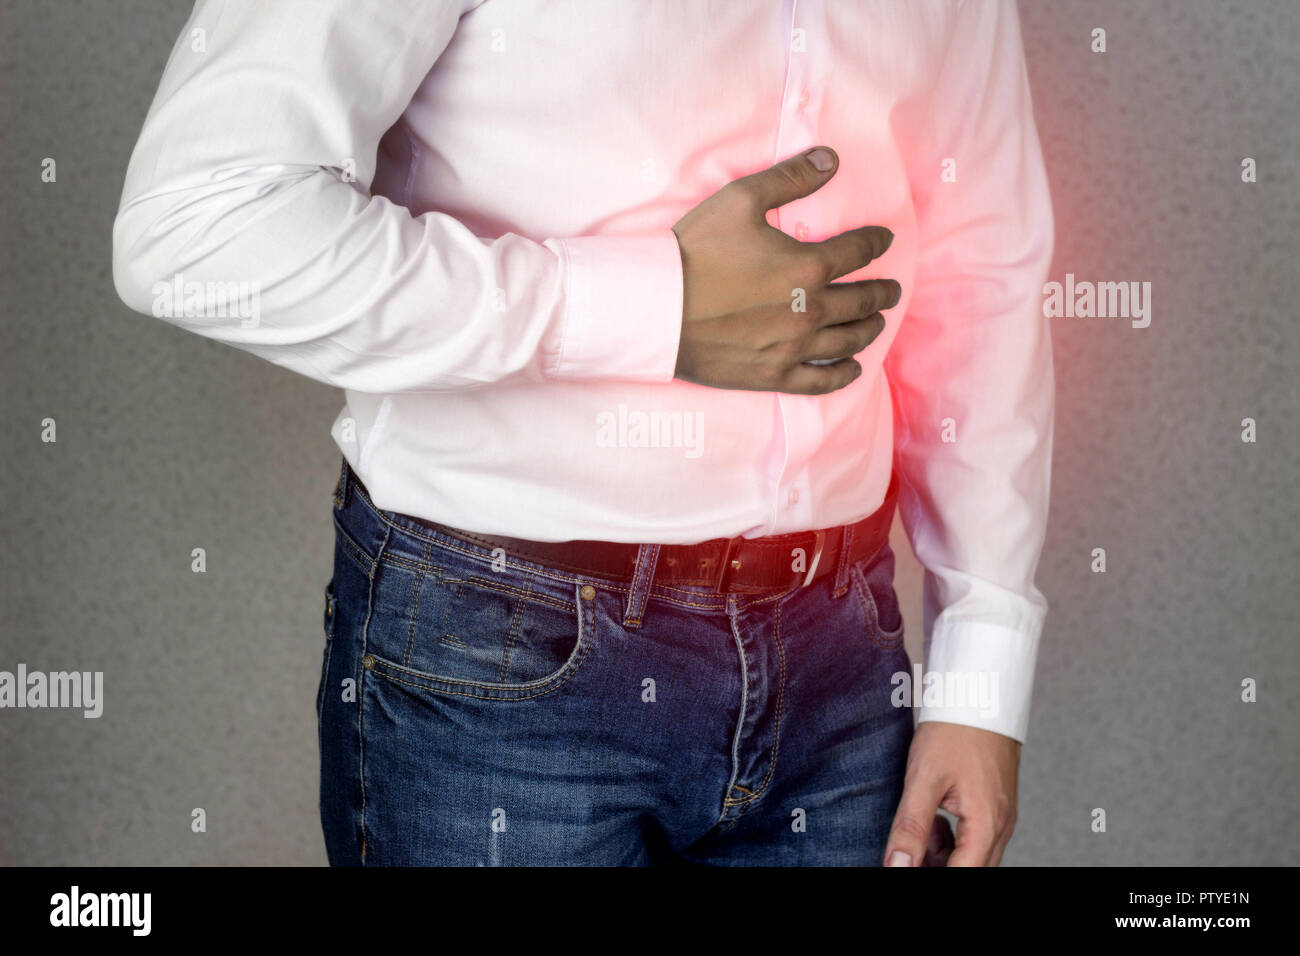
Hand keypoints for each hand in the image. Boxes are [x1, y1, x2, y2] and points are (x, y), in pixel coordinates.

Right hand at [670, 146, 898, 394]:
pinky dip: (844, 374)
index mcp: (807, 265)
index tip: (884, 241)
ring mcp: (794, 347)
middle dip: (882, 292)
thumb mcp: (740, 200)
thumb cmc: (696, 251)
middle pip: (862, 301)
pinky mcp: (773, 375)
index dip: (876, 243)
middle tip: (891, 290)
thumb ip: (790, 178)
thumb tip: (832, 159)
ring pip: (849, 340)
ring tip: (876, 322)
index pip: (859, 252)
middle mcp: (811, 310)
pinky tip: (853, 367)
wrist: (656, 307)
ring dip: (870, 329)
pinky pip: (821, 381)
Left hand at [883, 720, 1020, 866]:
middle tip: (910, 848)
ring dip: (944, 855)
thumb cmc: (953, 731)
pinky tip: (934, 818)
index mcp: (987, 824)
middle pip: (971, 869)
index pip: (963, 875)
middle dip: (937, 866)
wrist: (978, 694)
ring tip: (922, 826)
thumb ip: (911, 828)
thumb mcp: (923, 779)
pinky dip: (953, 839)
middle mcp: (1002, 827)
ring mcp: (1002, 817)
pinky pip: (976, 838)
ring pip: (974, 857)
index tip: (905, 865)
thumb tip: (897, 867)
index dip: (929, 875)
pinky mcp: (996, 806)